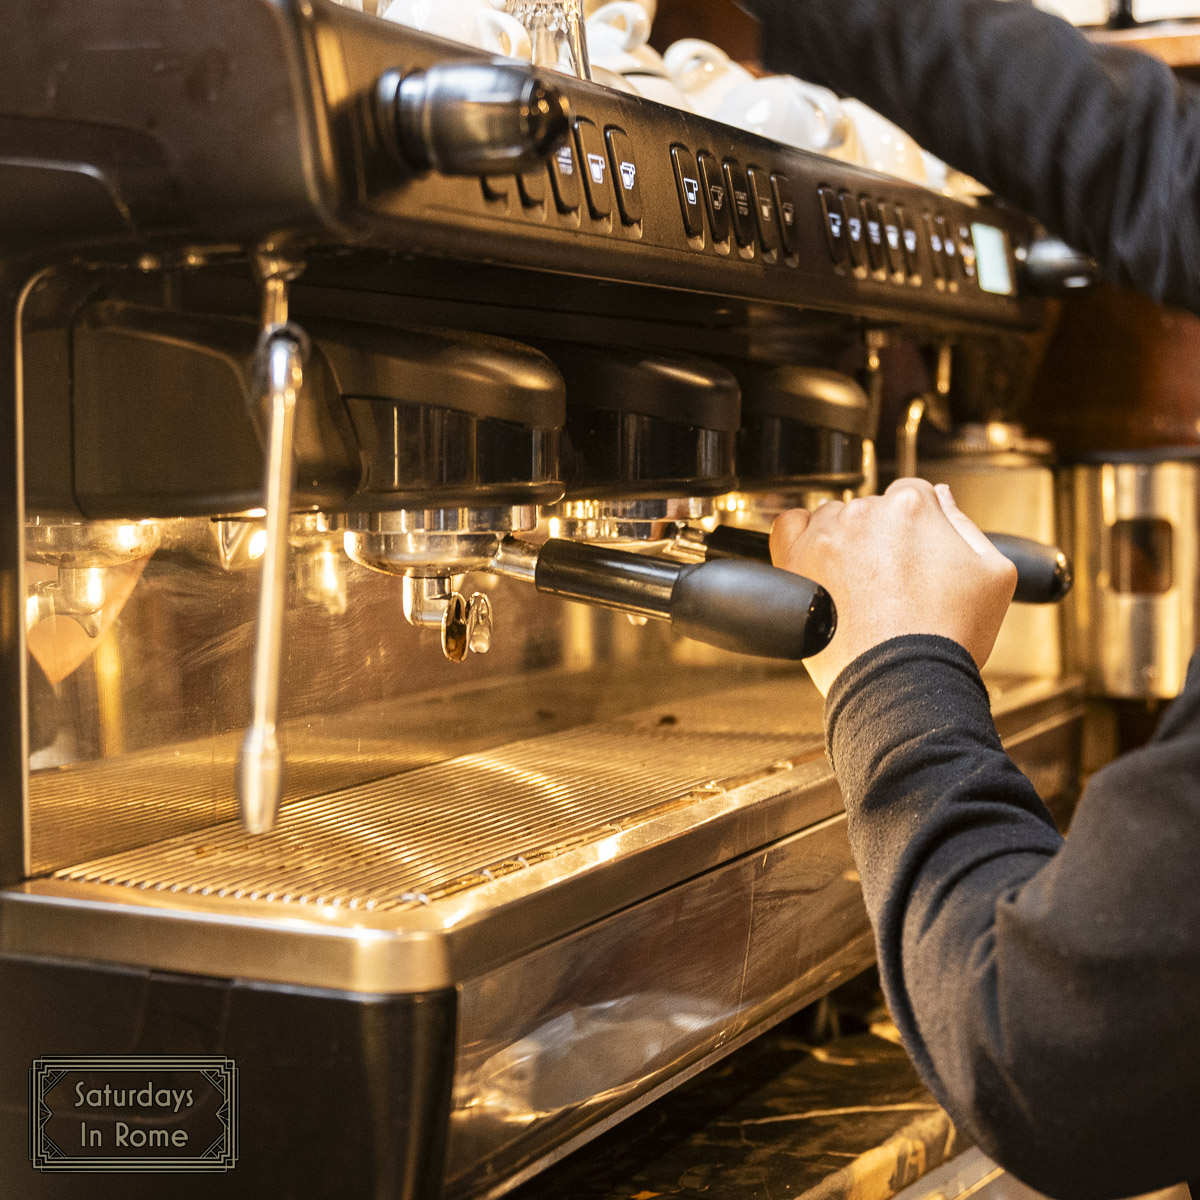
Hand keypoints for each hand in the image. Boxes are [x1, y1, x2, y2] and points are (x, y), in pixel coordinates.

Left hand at [770, 479, 1016, 695]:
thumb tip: (942, 496)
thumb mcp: (993, 575)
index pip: (912, 495)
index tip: (913, 554)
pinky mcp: (795, 560)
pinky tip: (816, 560)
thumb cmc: (947, 638)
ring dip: (843, 540)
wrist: (902, 683)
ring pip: (833, 518)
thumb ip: (966, 525)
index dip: (917, 526)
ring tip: (858, 584)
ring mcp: (826, 536)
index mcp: (913, 508)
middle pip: (872, 509)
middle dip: (882, 537)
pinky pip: (787, 526)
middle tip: (891, 581)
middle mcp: (866, 514)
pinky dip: (799, 536)